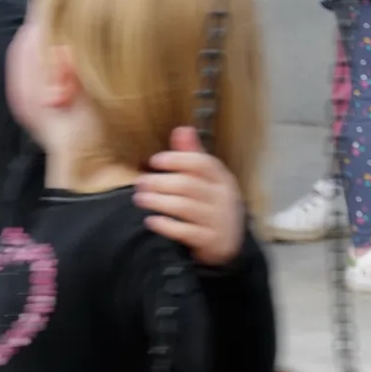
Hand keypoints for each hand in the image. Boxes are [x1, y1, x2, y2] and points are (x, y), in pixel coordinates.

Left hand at [134, 128, 246, 266]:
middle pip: (189, 185)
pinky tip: (152, 221)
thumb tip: (181, 129)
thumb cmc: (212, 204)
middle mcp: (222, 198)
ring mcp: (217, 220)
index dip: (177, 160)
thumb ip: (192, 155)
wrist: (230, 243)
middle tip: (140, 183)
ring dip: (159, 202)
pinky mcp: (210, 240)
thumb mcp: (208, 179)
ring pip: (185, 208)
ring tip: (140, 199)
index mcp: (221, 178)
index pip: (202, 164)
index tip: (154, 160)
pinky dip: (167, 226)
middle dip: (161, 182)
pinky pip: (186, 232)